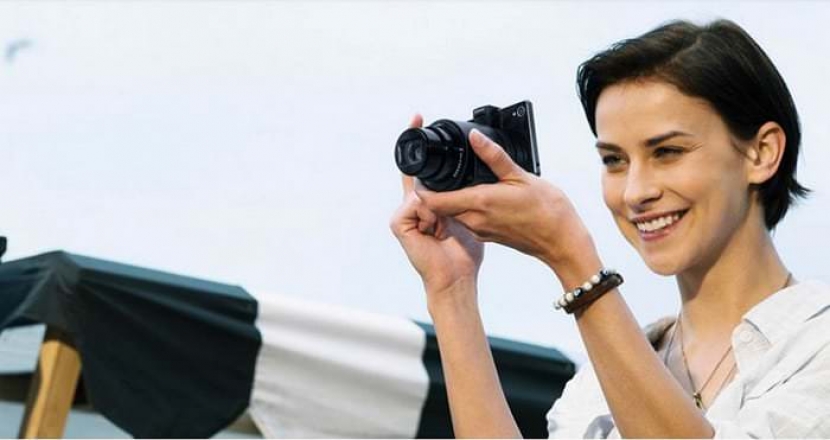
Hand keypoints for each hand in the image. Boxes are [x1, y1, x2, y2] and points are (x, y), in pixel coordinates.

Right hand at [389, 115, 483, 302]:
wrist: (455, 278)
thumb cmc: (464, 253)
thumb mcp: (469, 215)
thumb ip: (463, 196)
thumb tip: (469, 176)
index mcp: (428, 202)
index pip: (421, 168)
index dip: (418, 143)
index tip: (418, 116)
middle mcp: (413, 205)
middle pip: (420, 180)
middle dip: (434, 191)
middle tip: (446, 219)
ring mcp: (404, 214)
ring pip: (422, 193)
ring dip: (440, 212)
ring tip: (444, 232)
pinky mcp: (398, 222)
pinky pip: (416, 205)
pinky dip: (431, 218)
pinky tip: (436, 232)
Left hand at [414, 129, 596, 272]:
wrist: (561, 242)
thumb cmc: (547, 211)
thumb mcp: (520, 176)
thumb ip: (494, 156)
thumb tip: (474, 137)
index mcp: (478, 203)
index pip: (432, 200)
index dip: (422, 186)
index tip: (424, 171)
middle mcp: (474, 220)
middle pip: (439, 206)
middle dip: (434, 191)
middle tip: (438, 171)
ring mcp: (480, 230)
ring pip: (453, 213)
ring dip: (450, 199)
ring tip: (458, 180)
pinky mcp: (488, 235)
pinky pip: (467, 220)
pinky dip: (465, 207)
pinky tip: (480, 194)